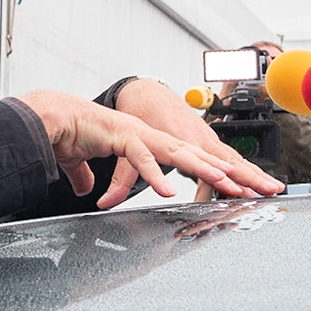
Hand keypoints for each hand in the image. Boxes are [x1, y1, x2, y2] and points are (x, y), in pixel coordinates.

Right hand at [17, 90, 271, 207]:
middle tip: (255, 189)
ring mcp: (140, 135)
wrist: (55, 114)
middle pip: (198, 155)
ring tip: (228, 187)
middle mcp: (153, 136)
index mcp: (154, 141)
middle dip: (228, 172)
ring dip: (204, 171)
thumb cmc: (75, 136)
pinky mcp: (121, 137)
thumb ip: (97, 180)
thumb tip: (92, 195)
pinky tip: (167, 191)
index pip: (194, 158)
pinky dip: (154, 175)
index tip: (242, 186)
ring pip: (179, 155)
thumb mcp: (93, 166)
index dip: (217, 172)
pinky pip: (142, 159)